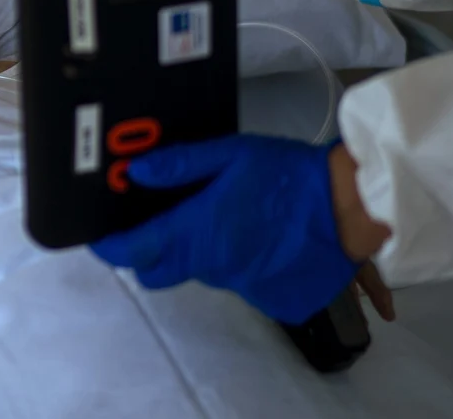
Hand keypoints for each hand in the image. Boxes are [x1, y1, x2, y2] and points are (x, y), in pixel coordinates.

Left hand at [89, 134, 357, 324]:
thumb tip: (135, 172)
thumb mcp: (230, 154)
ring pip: (203, 272)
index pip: (134, 252)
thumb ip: (179, 165)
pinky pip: (240, 281)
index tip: (101, 239)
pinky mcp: (270, 299)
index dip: (110, 247)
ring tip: (227, 217)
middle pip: (160, 273)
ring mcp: (241, 286)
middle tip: (159, 225)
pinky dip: (240, 262)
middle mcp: (212, 266)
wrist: (350, 209)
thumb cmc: (289, 176)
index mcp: (197, 232)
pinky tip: (259, 236)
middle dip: (149, 255)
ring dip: (203, 251)